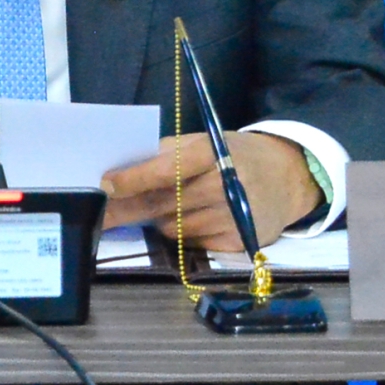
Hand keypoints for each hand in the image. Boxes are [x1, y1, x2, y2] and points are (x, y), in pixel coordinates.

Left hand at [101, 131, 320, 252]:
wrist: (286, 177)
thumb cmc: (233, 155)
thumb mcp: (204, 142)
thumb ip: (166, 154)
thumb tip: (121, 171)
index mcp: (213, 154)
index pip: (166, 170)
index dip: (133, 179)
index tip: (105, 185)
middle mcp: (224, 187)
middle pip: (163, 203)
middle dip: (125, 209)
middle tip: (98, 213)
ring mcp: (232, 218)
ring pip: (172, 227)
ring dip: (159, 219)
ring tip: (166, 206)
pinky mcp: (237, 242)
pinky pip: (190, 242)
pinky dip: (182, 232)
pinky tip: (193, 218)